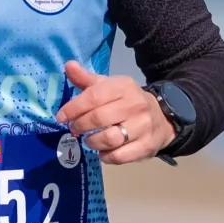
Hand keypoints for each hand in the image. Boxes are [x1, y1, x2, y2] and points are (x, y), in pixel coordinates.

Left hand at [56, 61, 175, 163]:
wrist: (162, 117)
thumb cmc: (127, 101)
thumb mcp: (109, 86)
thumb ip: (87, 79)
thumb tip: (68, 65)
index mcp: (123, 87)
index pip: (93, 97)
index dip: (73, 108)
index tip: (61, 117)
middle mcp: (134, 106)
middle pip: (98, 119)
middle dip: (80, 125)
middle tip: (74, 128)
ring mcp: (142, 127)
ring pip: (109, 139)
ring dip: (92, 142)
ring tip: (88, 140)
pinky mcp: (146, 146)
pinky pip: (119, 156)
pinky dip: (106, 156)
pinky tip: (103, 151)